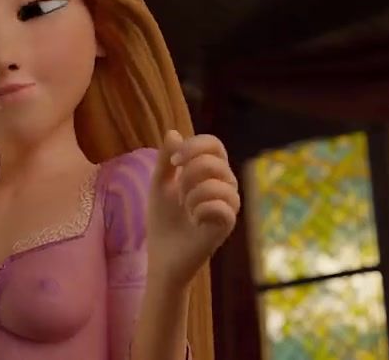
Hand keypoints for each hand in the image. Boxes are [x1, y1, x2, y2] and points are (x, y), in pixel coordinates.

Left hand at [146, 130, 240, 285]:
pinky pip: (223, 206)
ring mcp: (228, 206)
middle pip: (215, 161)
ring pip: (221, 182)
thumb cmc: (163, 220)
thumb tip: (173, 132)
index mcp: (210, 173)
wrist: (162, 256)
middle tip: (178, 194)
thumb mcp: (160, 184)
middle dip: (189, 173)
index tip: (174, 162)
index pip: (214, 144)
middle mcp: (225, 186)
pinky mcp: (227, 226)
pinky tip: (194, 220)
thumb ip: (167, 159)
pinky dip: (201, 209)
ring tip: (185, 209)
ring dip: (193, 194)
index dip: (194, 146)